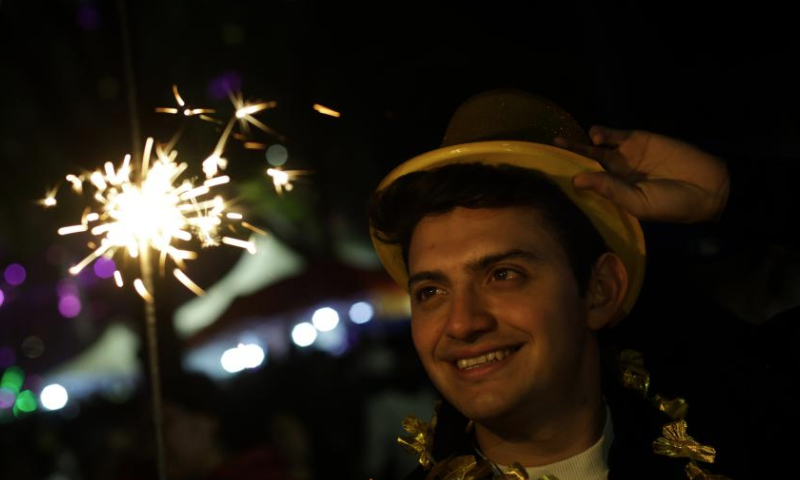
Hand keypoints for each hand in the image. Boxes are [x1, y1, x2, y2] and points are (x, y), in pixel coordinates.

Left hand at [554, 126, 729, 222]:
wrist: (707, 187)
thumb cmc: (671, 203)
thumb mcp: (637, 203)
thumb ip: (609, 190)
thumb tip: (577, 179)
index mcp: (613, 193)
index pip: (586, 185)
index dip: (570, 180)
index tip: (549, 178)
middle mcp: (616, 174)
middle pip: (585, 163)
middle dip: (567, 157)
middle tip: (548, 149)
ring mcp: (626, 155)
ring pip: (597, 147)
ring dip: (582, 144)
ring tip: (569, 143)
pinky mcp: (639, 139)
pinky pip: (616, 135)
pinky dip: (604, 133)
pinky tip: (596, 134)